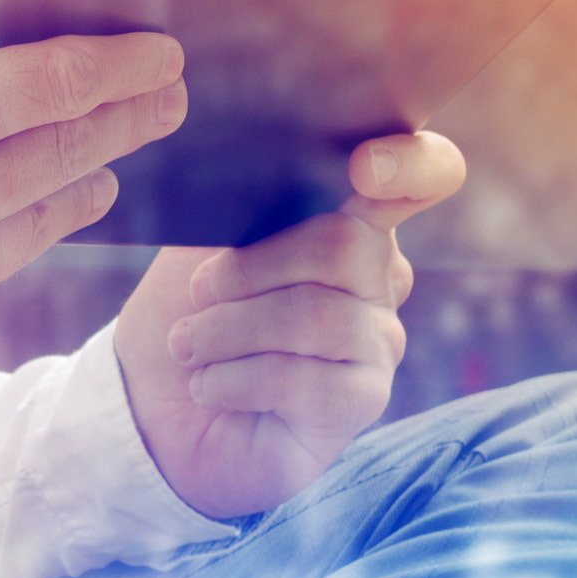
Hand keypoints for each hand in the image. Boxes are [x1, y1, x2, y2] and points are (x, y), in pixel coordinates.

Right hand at [0, 0, 188, 413]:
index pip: (51, 85)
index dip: (119, 68)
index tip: (161, 57)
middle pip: (67, 154)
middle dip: (127, 121)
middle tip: (166, 101)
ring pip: (40, 224)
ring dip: (82, 184)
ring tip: (105, 164)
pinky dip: (3, 245)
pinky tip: (8, 222)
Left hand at [114, 133, 466, 518]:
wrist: (153, 412)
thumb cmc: (183, 318)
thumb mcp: (197, 246)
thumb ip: (244, 205)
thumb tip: (263, 177)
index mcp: (348, 220)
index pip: (424, 175)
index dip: (412, 165)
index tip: (365, 168)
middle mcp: (379, 278)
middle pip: (345, 244)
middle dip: (249, 269)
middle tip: (195, 295)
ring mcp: (378, 342)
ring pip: (314, 316)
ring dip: (226, 330)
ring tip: (187, 346)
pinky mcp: (361, 402)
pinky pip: (300, 379)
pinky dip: (231, 379)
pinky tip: (206, 386)